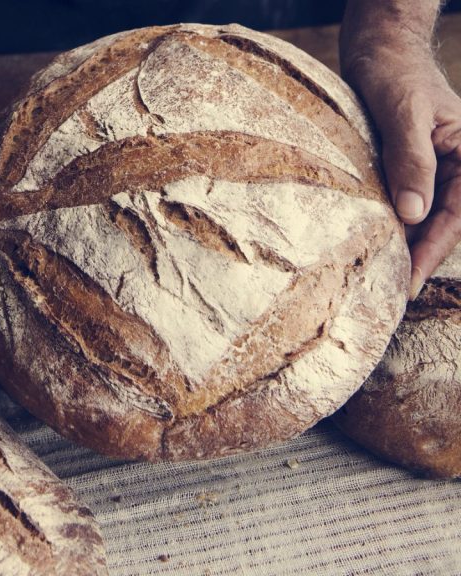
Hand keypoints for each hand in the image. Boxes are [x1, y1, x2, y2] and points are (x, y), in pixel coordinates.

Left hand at [345, 44, 460, 297]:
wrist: (379, 51)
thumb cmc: (395, 74)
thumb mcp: (402, 114)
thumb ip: (411, 161)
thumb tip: (412, 215)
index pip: (458, 213)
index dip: (434, 249)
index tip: (411, 279)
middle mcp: (458, 165)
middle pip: (445, 222)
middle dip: (422, 256)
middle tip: (394, 291)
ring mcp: (435, 168)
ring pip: (426, 216)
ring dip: (408, 245)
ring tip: (384, 278)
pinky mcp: (410, 168)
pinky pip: (408, 203)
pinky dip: (395, 225)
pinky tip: (376, 245)